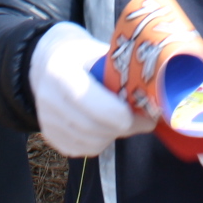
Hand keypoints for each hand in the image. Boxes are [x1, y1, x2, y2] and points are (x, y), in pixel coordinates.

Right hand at [30, 23, 153, 156]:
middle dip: (126, 128)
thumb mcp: (99, 52)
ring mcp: (47, 120)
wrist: (46, 61)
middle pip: (93, 127)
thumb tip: (156, 94)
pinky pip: (83, 150)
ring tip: (126, 120)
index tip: (146, 113)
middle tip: (147, 120)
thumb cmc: (80, 54)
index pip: (90, 101)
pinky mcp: (51, 136)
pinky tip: (107, 126)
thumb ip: (122, 72)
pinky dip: (101, 142)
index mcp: (60, 72)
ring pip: (91, 143)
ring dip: (115, 135)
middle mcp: (48, 99)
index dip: (121, 114)